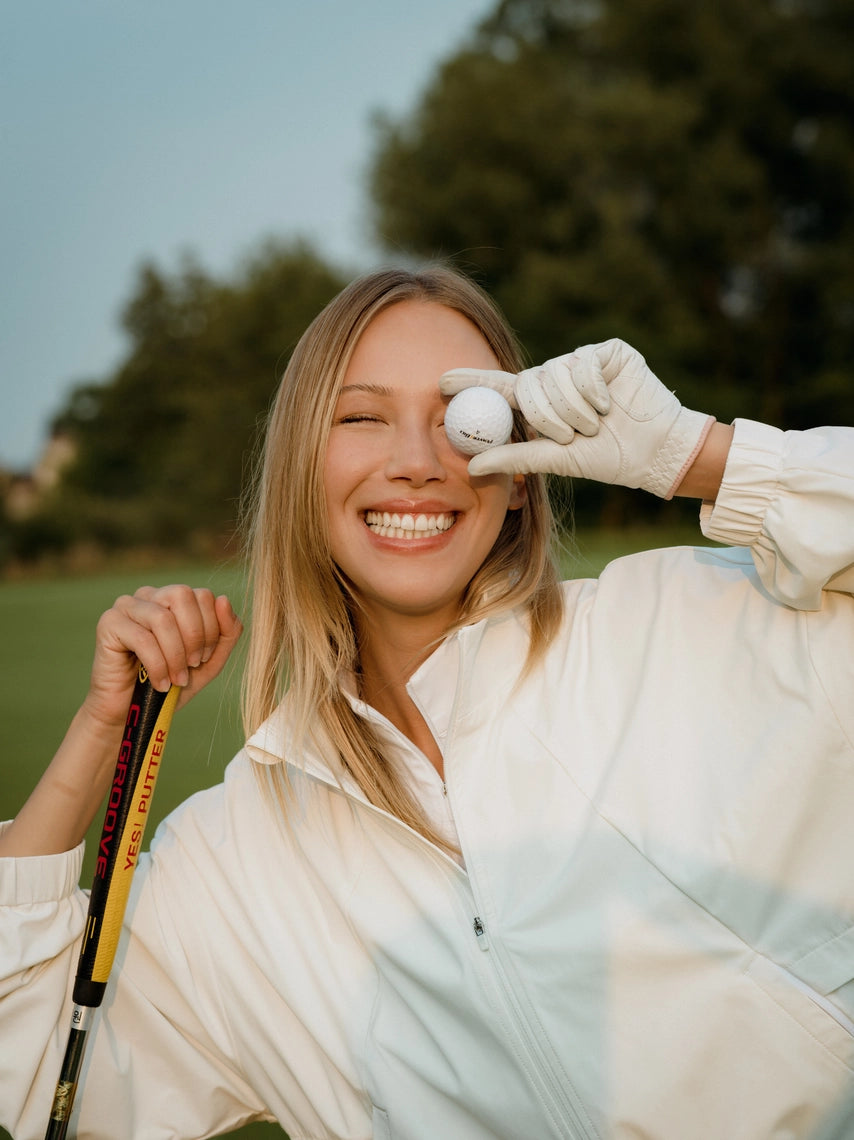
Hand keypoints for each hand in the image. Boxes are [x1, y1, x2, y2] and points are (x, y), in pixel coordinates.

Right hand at [83, 584, 242, 728]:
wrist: (132, 713)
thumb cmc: (170, 684)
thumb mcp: (209, 661)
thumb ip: (226, 632)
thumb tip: (223, 600)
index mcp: (172, 599)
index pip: (203, 596)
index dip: (212, 628)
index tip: (203, 659)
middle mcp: (149, 595)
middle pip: (183, 595)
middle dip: (195, 635)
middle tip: (193, 665)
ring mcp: (126, 606)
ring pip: (163, 619)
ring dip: (176, 655)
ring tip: (178, 679)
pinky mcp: (108, 624)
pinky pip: (142, 639)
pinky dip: (158, 665)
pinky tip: (160, 683)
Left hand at [441, 339, 713, 497]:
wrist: (656, 451)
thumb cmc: (608, 459)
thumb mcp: (556, 461)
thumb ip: (514, 458)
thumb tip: (470, 466)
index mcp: (540, 404)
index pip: (498, 388)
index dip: (471, 380)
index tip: (441, 380)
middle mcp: (556, 379)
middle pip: (529, 384)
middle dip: (546, 415)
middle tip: (568, 435)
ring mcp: (581, 362)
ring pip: (555, 374)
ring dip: (574, 409)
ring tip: (595, 425)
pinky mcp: (607, 351)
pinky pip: (583, 364)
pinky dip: (593, 391)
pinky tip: (610, 405)